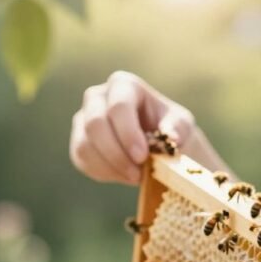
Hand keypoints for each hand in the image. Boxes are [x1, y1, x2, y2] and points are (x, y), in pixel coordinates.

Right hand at [69, 71, 202, 183]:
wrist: (159, 144)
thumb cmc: (170, 128)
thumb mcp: (182, 124)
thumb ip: (177, 128)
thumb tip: (170, 137)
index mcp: (124, 85)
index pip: (118, 106)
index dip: (127, 134)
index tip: (142, 157)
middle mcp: (97, 97)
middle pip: (95, 124)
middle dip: (117, 154)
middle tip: (139, 174)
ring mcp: (84, 118)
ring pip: (85, 145)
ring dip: (112, 167)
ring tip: (137, 176)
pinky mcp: (79, 141)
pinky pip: (82, 159)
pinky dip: (104, 173)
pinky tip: (124, 175)